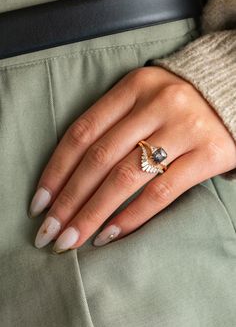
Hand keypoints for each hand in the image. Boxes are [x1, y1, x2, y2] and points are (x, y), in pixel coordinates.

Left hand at [29, 67, 235, 252]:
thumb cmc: (177, 105)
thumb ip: (111, 126)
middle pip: (99, 159)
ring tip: (72, 239)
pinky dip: (132, 217)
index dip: (57, 170)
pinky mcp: (209, 154)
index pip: (82, 133)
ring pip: (125, 178)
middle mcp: (157, 104)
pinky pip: (162, 192)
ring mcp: (184, 129)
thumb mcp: (142, 101)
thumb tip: (71, 177)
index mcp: (133, 88)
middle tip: (49, 231)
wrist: (232, 95)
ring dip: (93, 214)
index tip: (40, 202)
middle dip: (68, 200)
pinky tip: (110, 235)